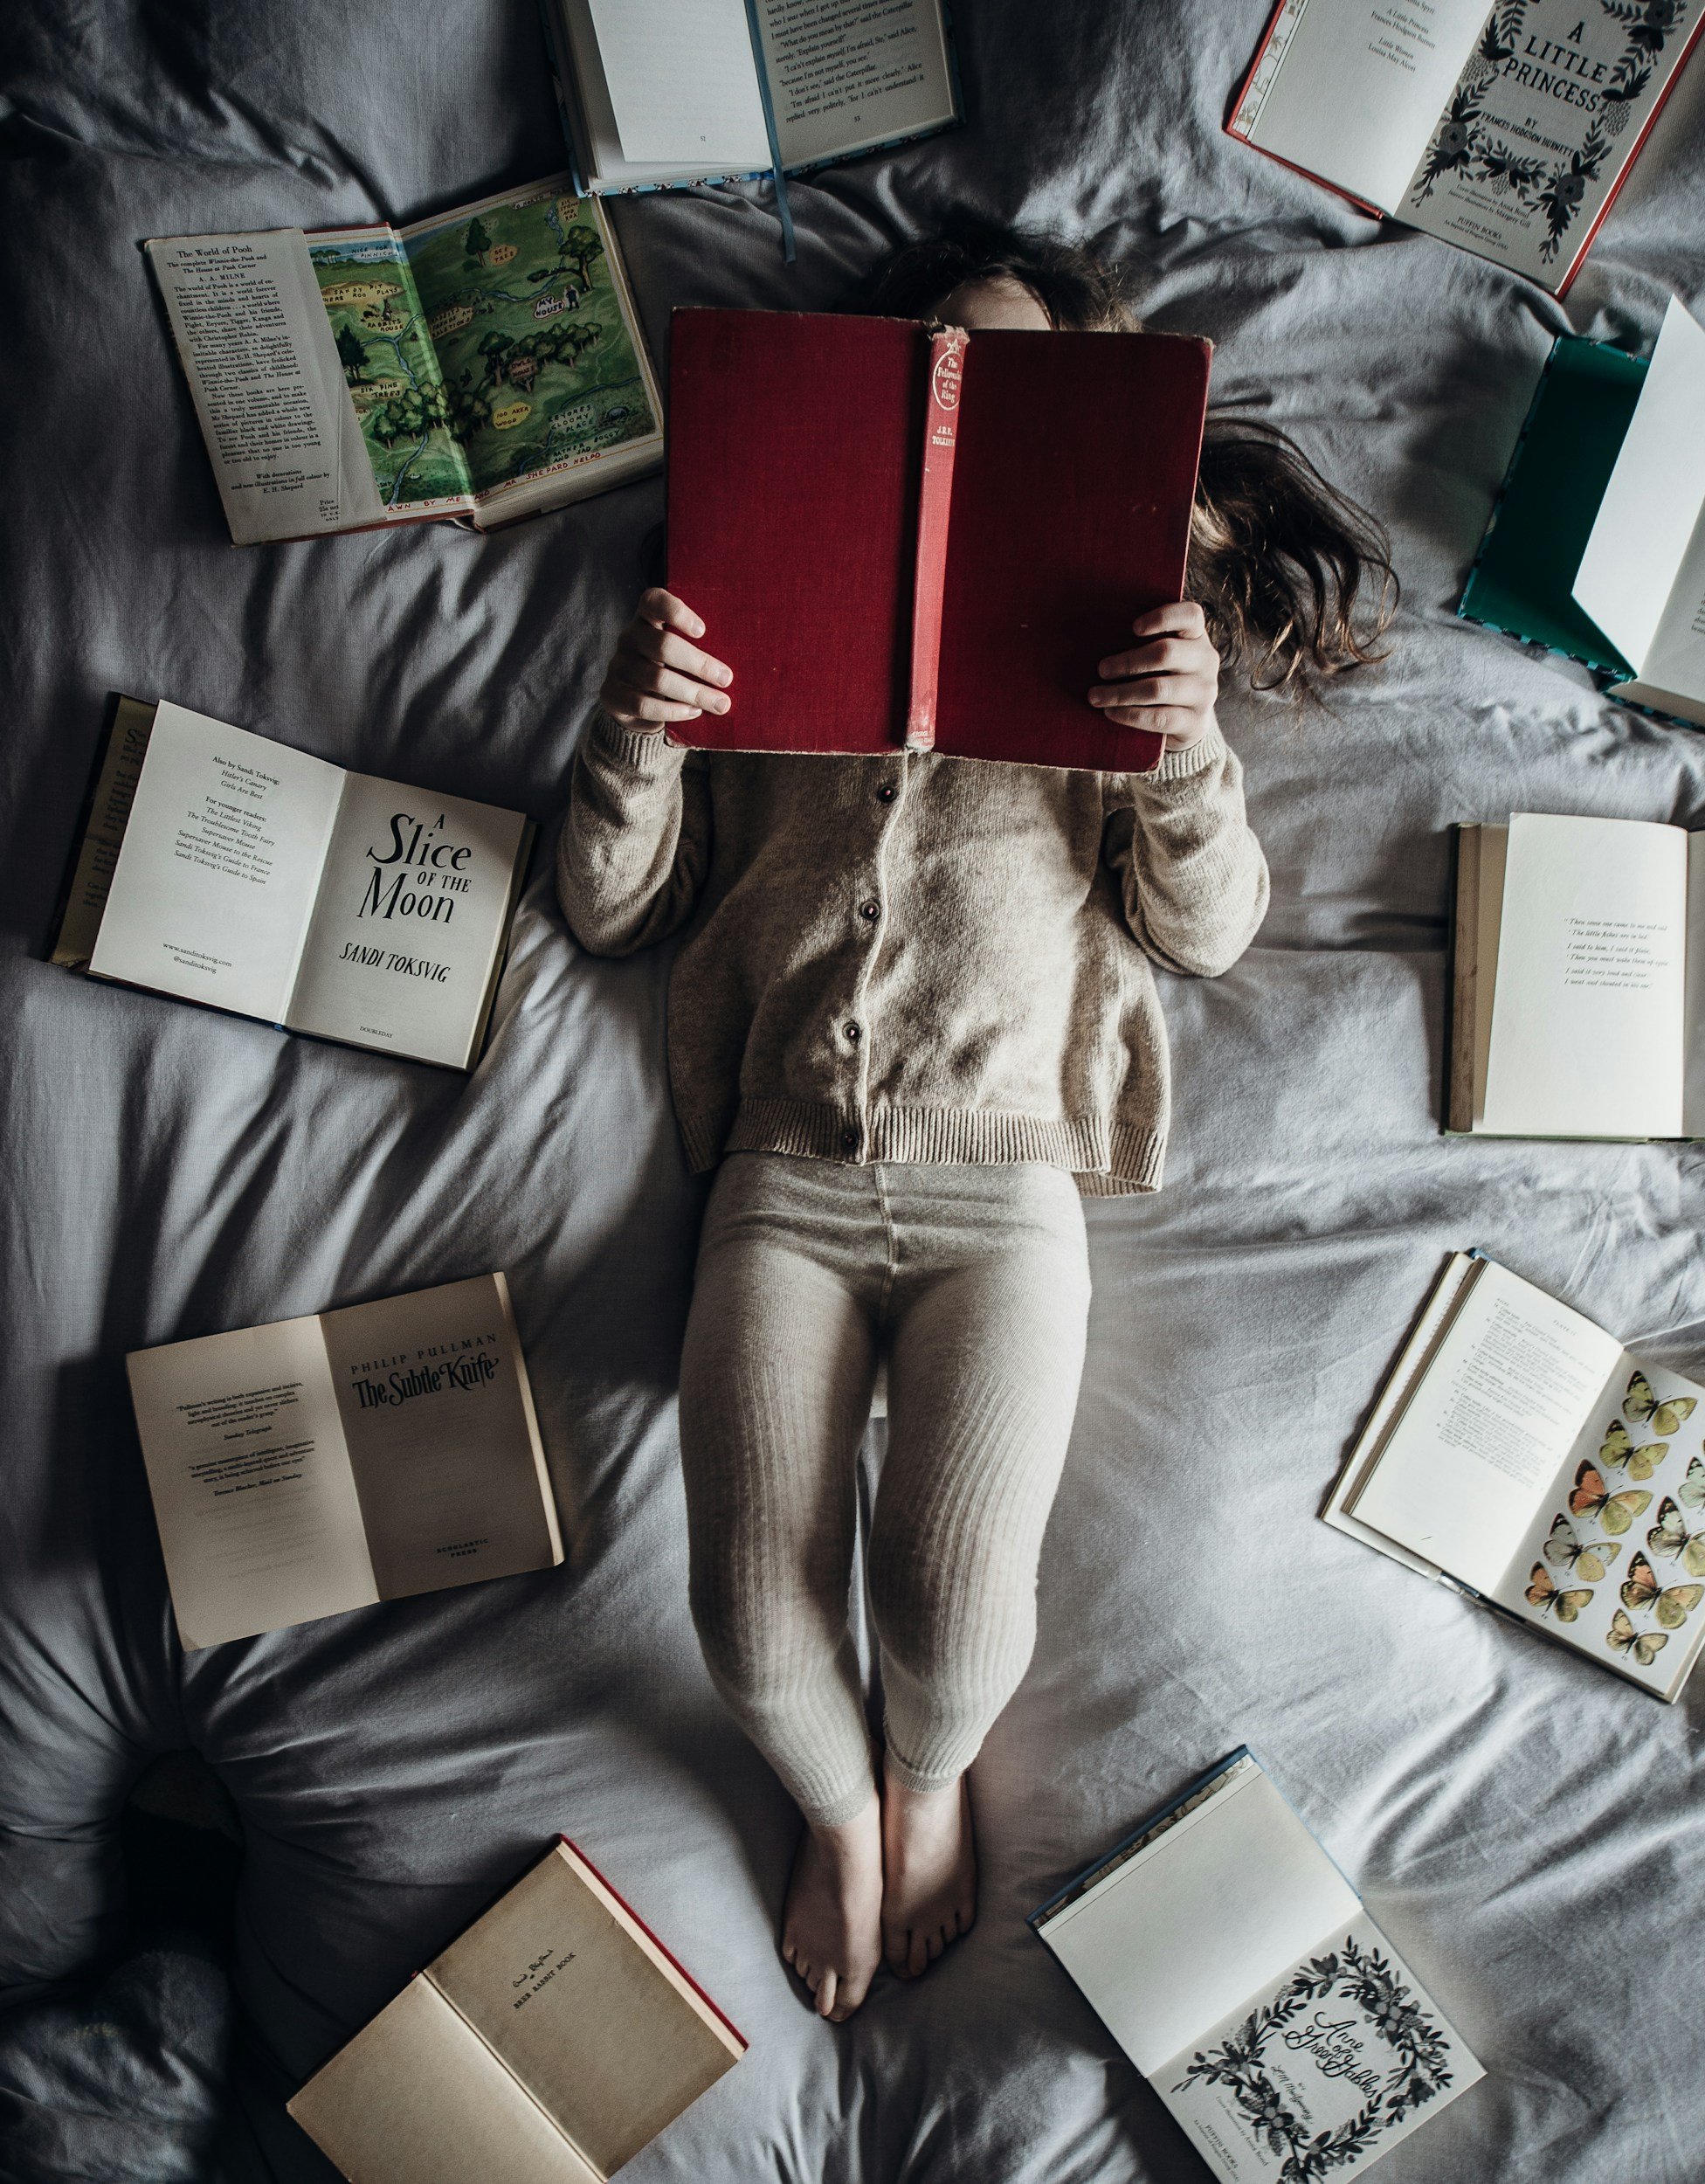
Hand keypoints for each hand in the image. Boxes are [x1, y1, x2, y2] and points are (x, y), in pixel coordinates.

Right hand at [600, 588, 731, 730]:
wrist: (634, 705)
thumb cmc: (669, 670)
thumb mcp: (681, 653)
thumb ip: (699, 650)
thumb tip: (731, 670)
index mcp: (646, 619)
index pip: (653, 601)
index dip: (676, 611)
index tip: (702, 631)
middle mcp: (629, 638)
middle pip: (663, 645)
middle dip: (699, 663)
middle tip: (726, 678)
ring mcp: (618, 666)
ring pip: (657, 678)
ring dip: (693, 692)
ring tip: (719, 703)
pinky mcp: (612, 694)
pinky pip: (643, 703)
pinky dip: (673, 710)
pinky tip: (694, 712)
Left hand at [1088, 601, 1218, 749]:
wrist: (1188, 720)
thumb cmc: (1163, 677)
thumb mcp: (1160, 655)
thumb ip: (1143, 642)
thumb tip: (1098, 638)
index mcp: (1196, 636)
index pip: (1190, 615)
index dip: (1163, 617)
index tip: (1133, 627)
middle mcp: (1205, 660)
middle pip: (1166, 653)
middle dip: (1128, 662)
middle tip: (1101, 669)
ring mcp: (1204, 692)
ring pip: (1158, 689)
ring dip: (1121, 692)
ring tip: (1095, 696)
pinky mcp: (1196, 721)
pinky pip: (1159, 717)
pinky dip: (1130, 714)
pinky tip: (1111, 712)